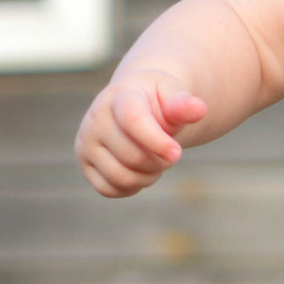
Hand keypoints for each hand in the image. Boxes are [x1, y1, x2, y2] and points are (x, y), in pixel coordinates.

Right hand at [77, 68, 208, 196]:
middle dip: (160, 161)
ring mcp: (86, 142)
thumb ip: (182, 104)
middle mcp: (96, 118)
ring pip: (121, 177)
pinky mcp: (85, 163)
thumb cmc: (157, 100)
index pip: (133, 121)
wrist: (134, 101)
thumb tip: (198, 109)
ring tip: (156, 162)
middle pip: (133, 156)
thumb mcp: (172, 94)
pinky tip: (139, 170)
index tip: (177, 154)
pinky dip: (131, 187)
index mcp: (120, 97)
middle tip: (169, 153)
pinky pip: (109, 189)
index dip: (156, 141)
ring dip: (147, 177)